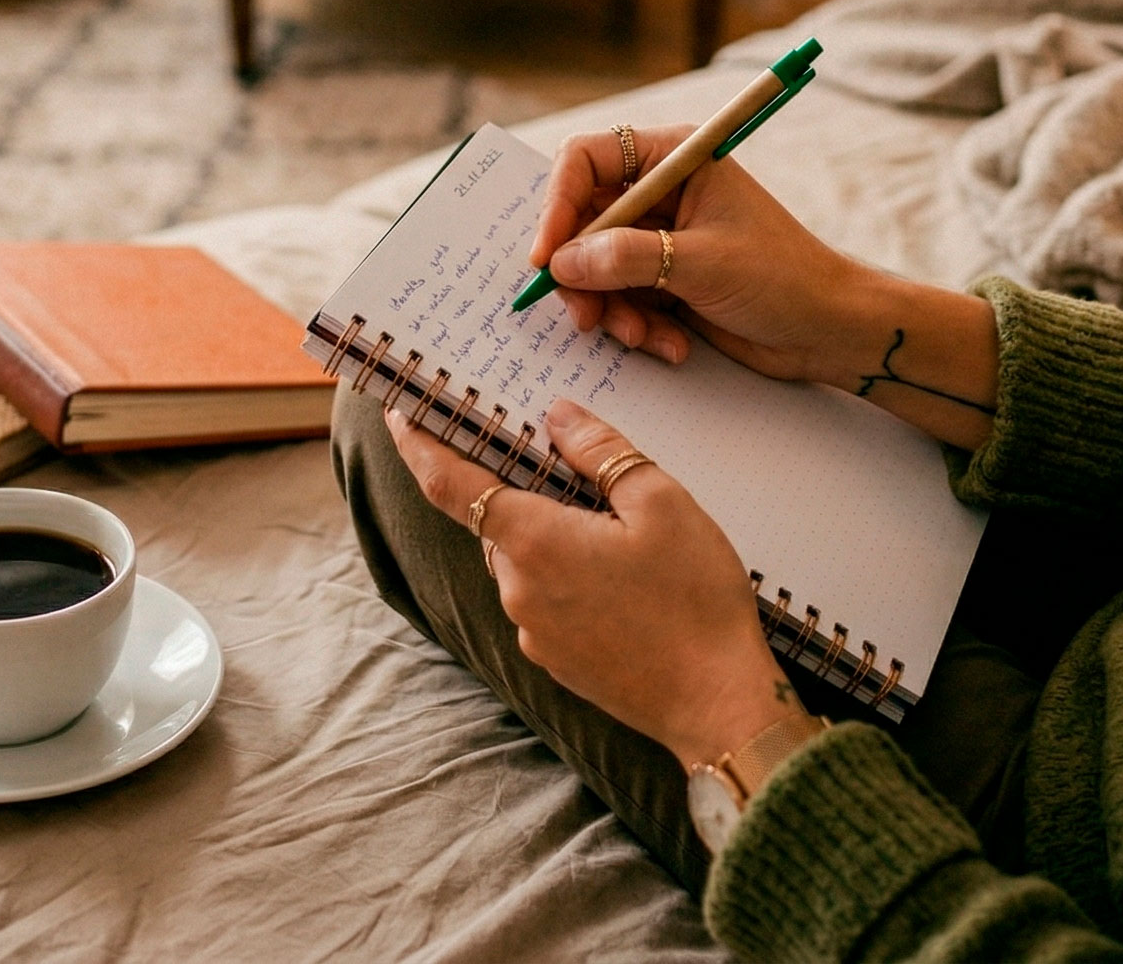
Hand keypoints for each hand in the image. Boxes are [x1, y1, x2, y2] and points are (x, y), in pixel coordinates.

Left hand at [385, 395, 793, 768]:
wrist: (719, 706)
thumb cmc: (695, 601)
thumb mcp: (662, 503)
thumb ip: (602, 453)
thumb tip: (557, 417)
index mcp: (534, 541)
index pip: (450, 484)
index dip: (420, 446)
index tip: (402, 417)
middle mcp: (518, 589)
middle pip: (498, 520)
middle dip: (520, 489)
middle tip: (565, 464)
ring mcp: (533, 631)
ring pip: (524, 561)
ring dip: (549, 536)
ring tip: (615, 530)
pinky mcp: (555, 660)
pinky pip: (544, 599)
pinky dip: (566, 576)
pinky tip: (622, 580)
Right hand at [529, 125, 868, 378]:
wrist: (829, 330)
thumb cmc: (783, 277)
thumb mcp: (700, 263)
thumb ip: (626, 258)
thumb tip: (562, 262)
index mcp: (674, 157)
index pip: (587, 160)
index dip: (557, 204)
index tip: (547, 256)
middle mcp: (662, 190)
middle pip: (583, 220)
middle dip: (582, 273)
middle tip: (584, 316)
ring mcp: (661, 237)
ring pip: (596, 267)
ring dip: (611, 309)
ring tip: (642, 337)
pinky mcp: (664, 279)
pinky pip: (620, 298)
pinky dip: (635, 326)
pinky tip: (670, 344)